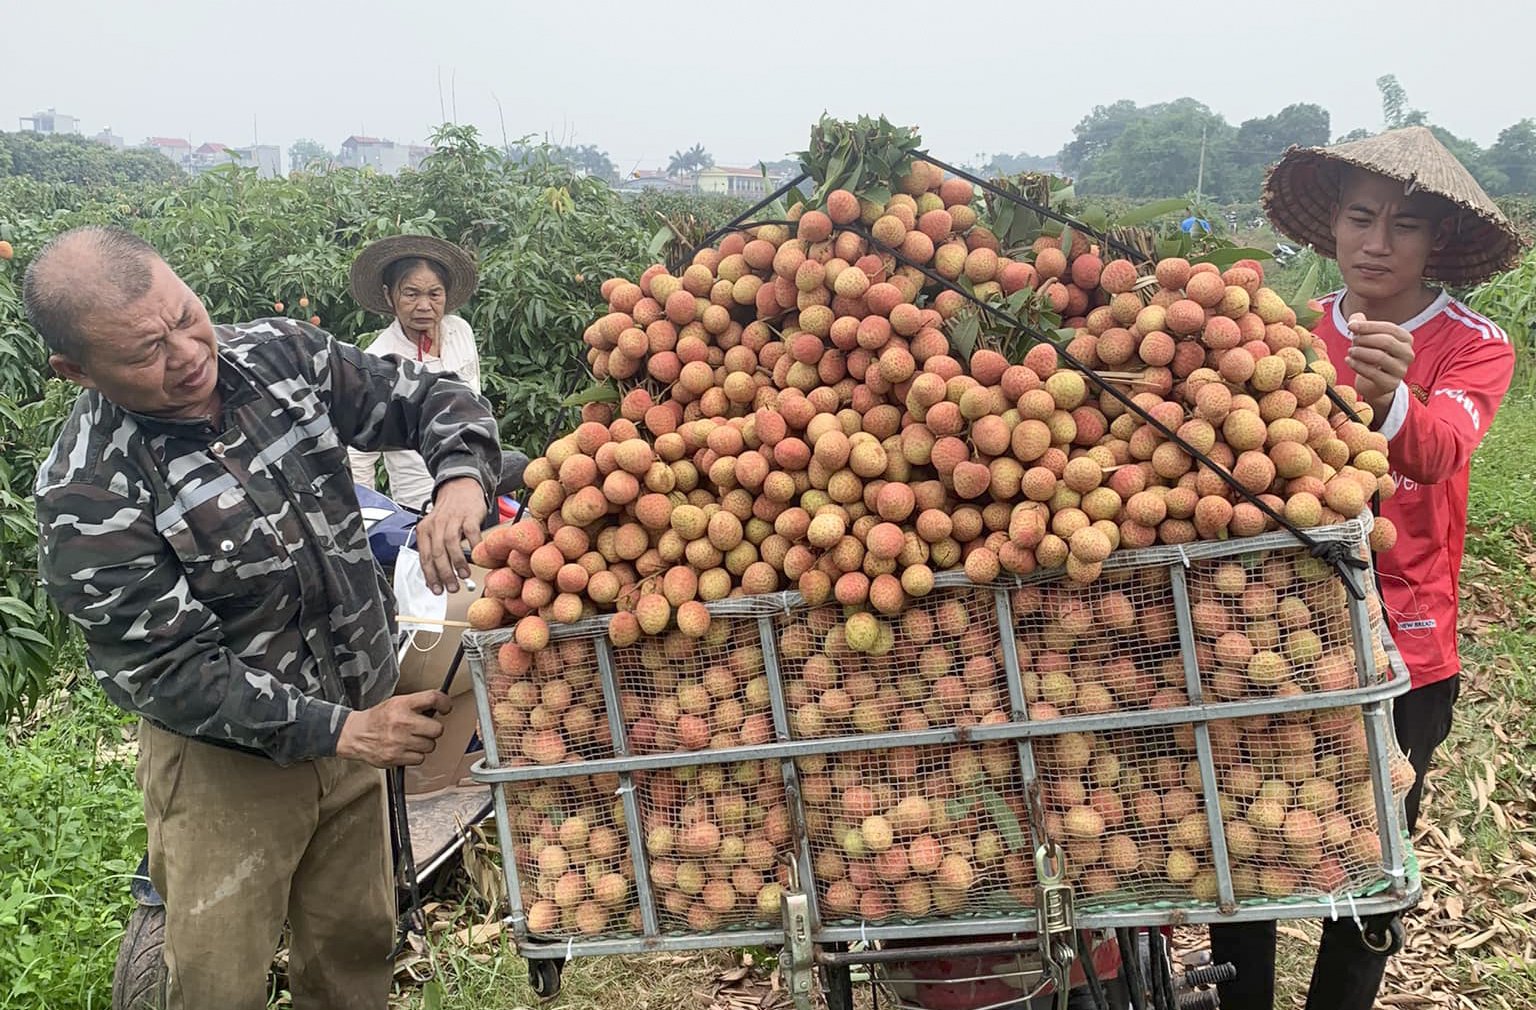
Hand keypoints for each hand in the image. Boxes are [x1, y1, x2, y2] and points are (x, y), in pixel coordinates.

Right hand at [336, 690, 452, 767]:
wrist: (355, 735)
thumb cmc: (377, 719)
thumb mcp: (396, 702)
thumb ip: (417, 704)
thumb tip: (440, 705)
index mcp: (402, 705)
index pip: (433, 698)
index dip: (445, 703)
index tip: (446, 708)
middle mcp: (402, 722)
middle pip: (437, 729)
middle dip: (433, 730)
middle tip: (424, 729)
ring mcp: (399, 741)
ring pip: (430, 746)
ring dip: (424, 744)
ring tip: (412, 739)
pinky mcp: (396, 757)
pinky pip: (420, 759)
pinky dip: (416, 756)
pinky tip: (406, 749)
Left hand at [416, 476, 486, 593]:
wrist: (460, 488)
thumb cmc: (449, 513)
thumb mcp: (435, 529)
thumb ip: (434, 550)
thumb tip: (435, 577)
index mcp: (425, 530)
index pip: (425, 557)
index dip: (430, 576)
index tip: (437, 589)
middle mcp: (436, 525)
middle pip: (437, 553)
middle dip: (445, 574)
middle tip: (452, 587)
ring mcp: (453, 519)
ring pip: (451, 544)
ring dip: (457, 563)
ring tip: (464, 575)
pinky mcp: (469, 515)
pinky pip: (471, 533)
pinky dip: (474, 546)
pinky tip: (477, 556)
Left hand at [1344, 313, 1413, 418]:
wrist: (1373, 383)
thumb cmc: (1371, 355)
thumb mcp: (1367, 338)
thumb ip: (1361, 325)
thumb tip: (1355, 317)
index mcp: (1406, 339)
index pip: (1389, 328)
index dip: (1368, 326)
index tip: (1350, 326)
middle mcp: (1408, 354)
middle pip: (1386, 341)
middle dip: (1365, 339)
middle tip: (1352, 341)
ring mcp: (1401, 370)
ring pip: (1380, 357)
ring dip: (1360, 352)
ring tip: (1350, 351)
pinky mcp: (1391, 384)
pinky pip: (1373, 373)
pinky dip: (1357, 365)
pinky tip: (1348, 361)